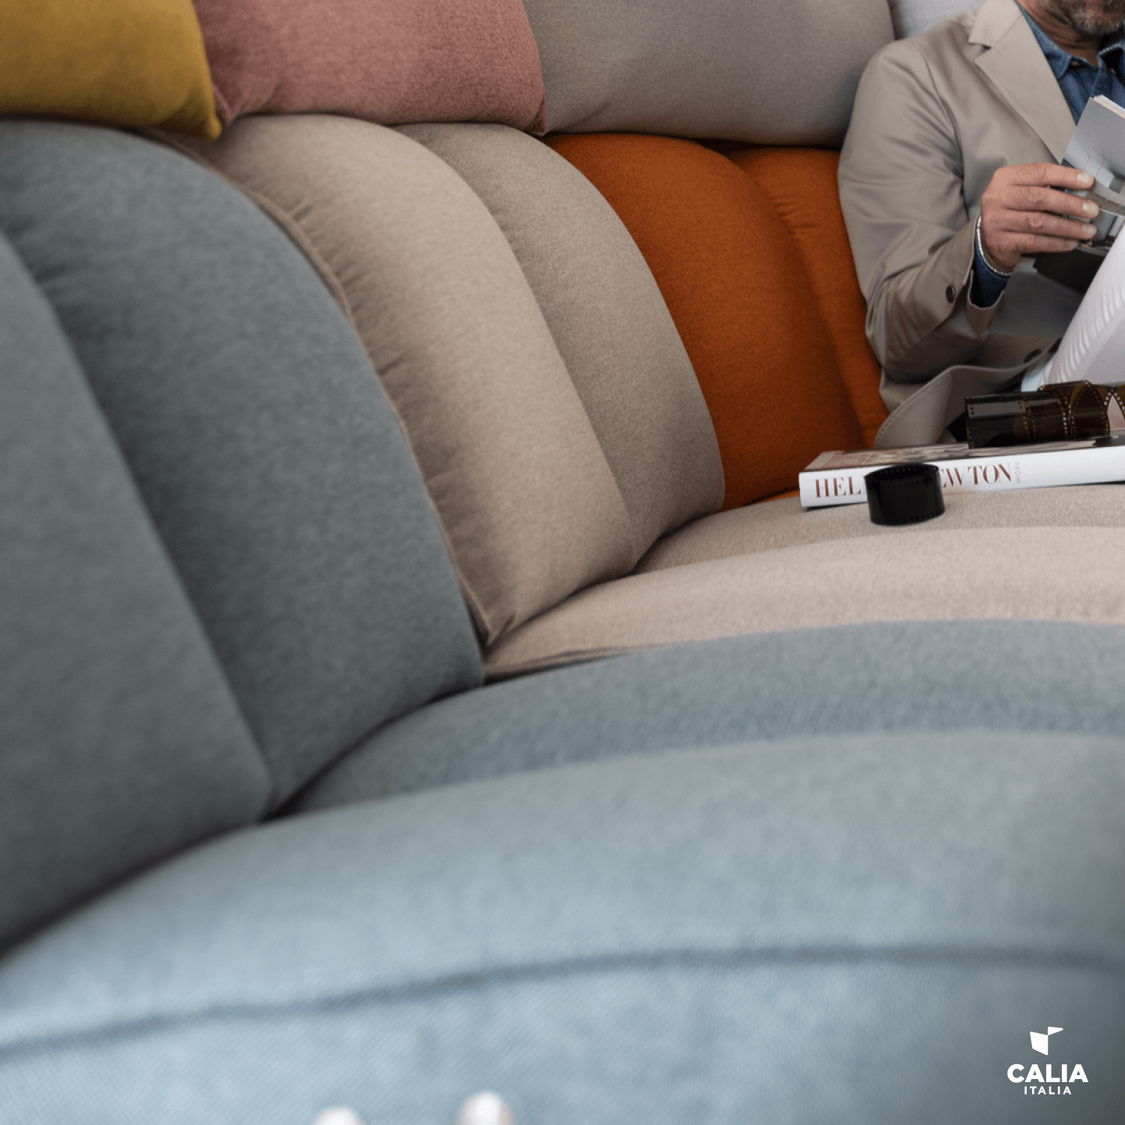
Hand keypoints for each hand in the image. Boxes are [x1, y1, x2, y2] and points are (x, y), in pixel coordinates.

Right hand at [978, 163, 1099, 271]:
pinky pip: (1033, 242)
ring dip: (1067, 227)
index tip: (1088, 183)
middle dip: (1070, 204)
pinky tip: (1069, 243)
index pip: (1040, 172)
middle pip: (1039, 198)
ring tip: (1086, 229)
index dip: (1066, 177)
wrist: (989, 235)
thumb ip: (1044, 185)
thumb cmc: (1012, 208)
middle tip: (1091, 210)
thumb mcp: (1022, 189)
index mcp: (1005, 178)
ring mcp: (996, 221)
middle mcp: (997, 198)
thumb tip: (1080, 191)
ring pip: (1038, 223)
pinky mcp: (1000, 242)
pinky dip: (1055, 243)